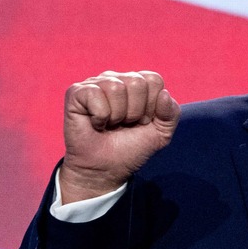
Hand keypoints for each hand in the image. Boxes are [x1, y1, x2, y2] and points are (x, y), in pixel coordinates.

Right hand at [60, 70, 180, 202]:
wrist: (105, 169)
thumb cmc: (130, 149)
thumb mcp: (161, 134)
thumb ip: (171, 113)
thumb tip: (163, 93)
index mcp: (137, 83)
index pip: (154, 80)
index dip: (152, 107)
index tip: (142, 122)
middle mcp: (116, 78)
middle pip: (137, 83)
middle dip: (135, 112)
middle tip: (125, 124)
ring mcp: (95, 83)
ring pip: (116, 88)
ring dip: (117, 115)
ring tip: (110, 125)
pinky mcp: (76, 92)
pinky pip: (95, 95)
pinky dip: (100, 117)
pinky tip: (96, 123)